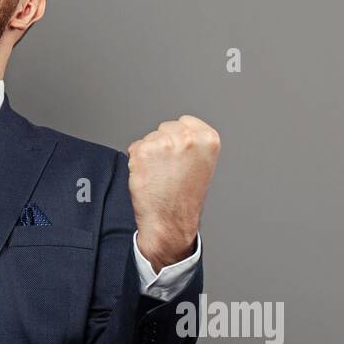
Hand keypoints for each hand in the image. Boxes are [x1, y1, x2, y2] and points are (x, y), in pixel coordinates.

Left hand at [127, 115, 220, 267]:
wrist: (170, 221)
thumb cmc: (185, 198)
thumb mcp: (203, 164)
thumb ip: (193, 143)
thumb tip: (177, 131)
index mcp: (208, 138)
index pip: (185, 122)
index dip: (179, 139)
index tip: (181, 156)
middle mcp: (188, 138)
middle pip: (165, 128)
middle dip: (164, 144)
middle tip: (170, 169)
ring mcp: (164, 143)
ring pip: (149, 138)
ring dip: (150, 153)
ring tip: (160, 174)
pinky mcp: (143, 151)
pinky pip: (135, 148)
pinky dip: (137, 161)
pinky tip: (149, 176)